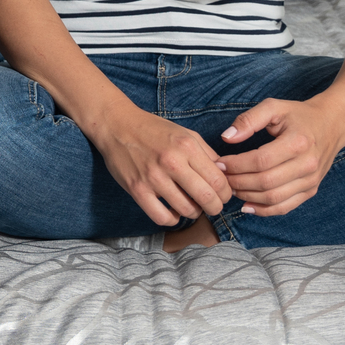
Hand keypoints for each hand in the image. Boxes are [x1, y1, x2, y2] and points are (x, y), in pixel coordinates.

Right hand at [87, 104, 229, 226]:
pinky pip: (162, 217)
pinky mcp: (137, 189)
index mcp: (187, 146)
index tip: (223, 195)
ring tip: (192, 206)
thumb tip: (225, 175)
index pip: (219, 181)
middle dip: (215, 207)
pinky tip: (173, 212)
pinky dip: (173, 219)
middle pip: (207, 198)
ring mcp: (153, 177)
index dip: (226, 194)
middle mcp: (172, 162)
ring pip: (187, 210)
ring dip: (194, 213)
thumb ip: (207, 154)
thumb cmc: (154, 130)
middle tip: (212, 206)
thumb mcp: (186, 133)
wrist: (118, 125)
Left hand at [217, 97, 344, 216]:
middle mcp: (307, 164)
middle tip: (222, 177)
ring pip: (273, 198)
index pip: (261, 160)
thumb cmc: (298, 115)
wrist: (331, 125)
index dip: (237, 164)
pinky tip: (247, 206)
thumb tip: (226, 137)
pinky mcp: (311, 190)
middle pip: (265, 182)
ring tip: (232, 188)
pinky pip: (285, 207)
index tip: (220, 163)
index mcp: (298, 142)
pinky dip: (264, 210)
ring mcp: (311, 180)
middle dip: (238, 182)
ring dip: (247, 196)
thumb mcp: (274, 107)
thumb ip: (249, 120)